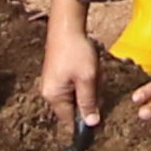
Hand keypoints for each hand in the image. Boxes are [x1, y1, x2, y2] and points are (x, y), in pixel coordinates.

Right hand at [38, 2, 104, 133]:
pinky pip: (75, 85)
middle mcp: (50, 93)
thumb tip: (91, 124)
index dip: (86, 122)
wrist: (66, 26)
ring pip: (77, 95)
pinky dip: (85, 78)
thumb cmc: (75, 52)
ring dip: (89, 86)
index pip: (70, 121)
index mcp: (54, 97)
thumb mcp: (87, 79)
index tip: (100, 117)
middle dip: (90, 97)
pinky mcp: (58, 74)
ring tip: (92, 70)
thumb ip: (88, 102)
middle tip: (96, 81)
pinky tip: (88, 66)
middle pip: (75, 107)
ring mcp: (53, 83)